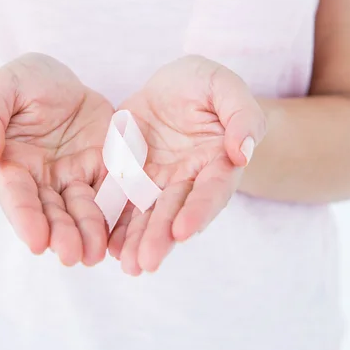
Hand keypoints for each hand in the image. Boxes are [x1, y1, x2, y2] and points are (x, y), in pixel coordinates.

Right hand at [0, 53, 112, 265]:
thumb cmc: (21, 84)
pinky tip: (126, 233)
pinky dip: (119, 213)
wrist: (56, 82)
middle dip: (62, 234)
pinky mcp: (105, 168)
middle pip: (53, 211)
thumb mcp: (1, 87)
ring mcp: (76, 176)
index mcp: (13, 165)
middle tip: (73, 256)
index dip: (25, 218)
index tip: (36, 241)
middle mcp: (45, 180)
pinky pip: (115, 191)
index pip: (17, 195)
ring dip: (90, 232)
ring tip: (97, 254)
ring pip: (84, 209)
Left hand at [108, 55, 266, 274]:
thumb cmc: (204, 84)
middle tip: (146, 263)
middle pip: (175, 211)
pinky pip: (119, 201)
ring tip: (127, 264)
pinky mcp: (128, 177)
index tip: (184, 232)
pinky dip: (114, 224)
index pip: (212, 190)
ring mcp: (157, 182)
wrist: (173, 87)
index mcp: (217, 161)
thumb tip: (242, 153)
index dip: (199, 210)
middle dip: (161, 237)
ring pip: (147, 214)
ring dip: (137, 241)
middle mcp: (188, 180)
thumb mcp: (224, 86)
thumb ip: (242, 115)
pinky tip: (107, 246)